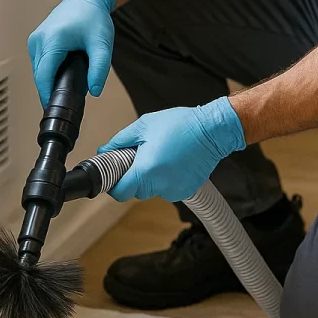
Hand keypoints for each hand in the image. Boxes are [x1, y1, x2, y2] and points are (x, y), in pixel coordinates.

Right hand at [28, 0, 115, 107]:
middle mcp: (39, 40)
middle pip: (40, 75)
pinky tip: (62, 74)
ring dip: (50, 80)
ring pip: (39, 70)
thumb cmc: (93, 16)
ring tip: (68, 87)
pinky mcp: (37, 40)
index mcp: (52, 40)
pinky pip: (40, 62)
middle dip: (52, 89)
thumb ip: (99, 68)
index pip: (43, 76)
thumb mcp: (102, 44)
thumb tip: (94, 90)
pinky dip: (49, 71)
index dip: (48, 95)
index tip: (55, 108)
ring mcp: (35, 39)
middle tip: (68, 101)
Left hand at [97, 96, 244, 201]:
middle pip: (135, 191)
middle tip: (140, 157)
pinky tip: (174, 162)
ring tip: (161, 156)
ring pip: (152, 190)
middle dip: (134, 177)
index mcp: (145, 171)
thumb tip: (105, 151)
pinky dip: (167, 179)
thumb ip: (120, 141)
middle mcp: (159, 186)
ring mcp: (174, 191)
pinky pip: (168, 189)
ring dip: (151, 178)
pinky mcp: (186, 191)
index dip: (113, 184)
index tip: (115, 173)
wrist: (213, 130)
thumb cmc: (181, 125)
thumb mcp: (144, 125)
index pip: (119, 193)